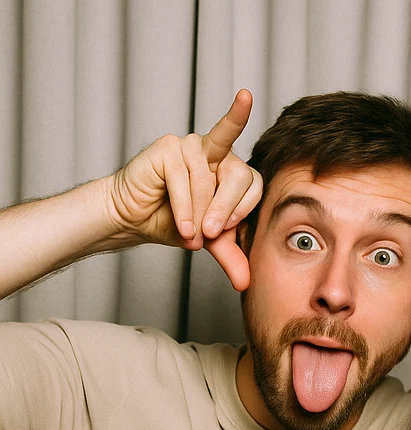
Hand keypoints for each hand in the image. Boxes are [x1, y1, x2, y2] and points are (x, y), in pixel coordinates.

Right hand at [108, 89, 262, 289]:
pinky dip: (184, 209)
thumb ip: (233, 257)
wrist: (136, 219)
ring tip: (189, 232)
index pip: (255, 183)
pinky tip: (182, 226)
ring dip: (199, 214)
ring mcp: (191, 146)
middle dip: (227, 209)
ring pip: (207, 181)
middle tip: (212, 233)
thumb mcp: (212, 243)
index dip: (245, 208)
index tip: (227, 229)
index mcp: (231, 169)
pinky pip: (182, 179)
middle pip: (239, 175)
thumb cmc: (175, 223)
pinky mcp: (168, 147)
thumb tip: (245, 284)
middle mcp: (215, 153)